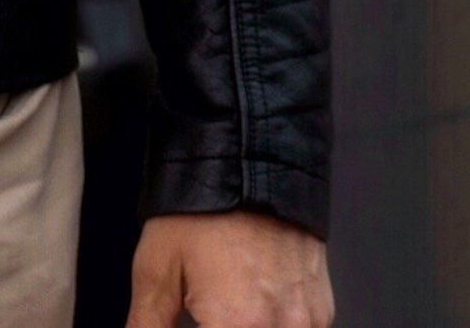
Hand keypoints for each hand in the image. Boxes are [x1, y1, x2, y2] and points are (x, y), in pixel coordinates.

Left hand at [129, 210, 333, 326]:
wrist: (251, 160)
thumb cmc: (201, 210)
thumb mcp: (156, 267)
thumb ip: (147, 324)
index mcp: (237, 327)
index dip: (201, 327)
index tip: (195, 318)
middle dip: (221, 326)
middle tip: (205, 312)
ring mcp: (307, 322)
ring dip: (248, 326)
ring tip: (227, 301)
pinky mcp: (322, 310)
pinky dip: (273, 325)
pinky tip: (251, 302)